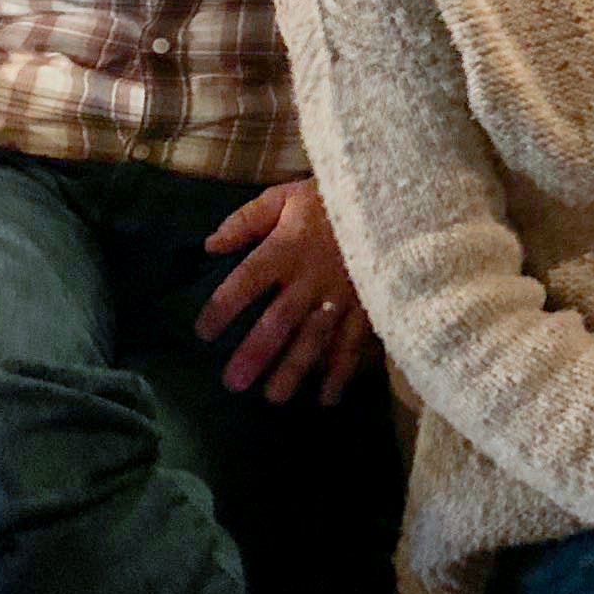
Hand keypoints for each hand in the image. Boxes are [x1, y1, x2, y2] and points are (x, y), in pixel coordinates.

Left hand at [197, 178, 371, 405]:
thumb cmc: (330, 198)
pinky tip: (326, 397)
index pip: (247, 280)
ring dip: (295, 369)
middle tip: (233, 383)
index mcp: (287, 247)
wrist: (390, 196)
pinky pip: (355, 342)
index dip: (223, 307)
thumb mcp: (285, 196)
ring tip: (274, 397)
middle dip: (257, 353)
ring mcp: (343, 295)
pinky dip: (342, 372)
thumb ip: (247, 219)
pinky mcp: (368, 304)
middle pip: (280, 320)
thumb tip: (209, 245)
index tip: (203, 332)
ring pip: (316, 338)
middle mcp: (312, 277)